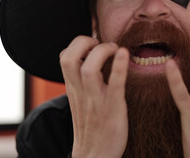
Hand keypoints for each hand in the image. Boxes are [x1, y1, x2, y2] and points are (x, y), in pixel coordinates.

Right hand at [60, 36, 129, 157]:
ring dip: (102, 52)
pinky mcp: (113, 107)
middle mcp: (81, 91)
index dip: (77, 44)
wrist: (95, 155)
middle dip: (84, 42)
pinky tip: (124, 54)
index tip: (93, 44)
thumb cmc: (92, 126)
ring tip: (114, 49)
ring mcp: (96, 100)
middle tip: (101, 44)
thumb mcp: (81, 100)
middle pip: (69, 58)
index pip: (64, 57)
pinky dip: (119, 67)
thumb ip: (82, 81)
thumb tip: (91, 60)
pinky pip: (114, 84)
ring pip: (88, 69)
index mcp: (73, 88)